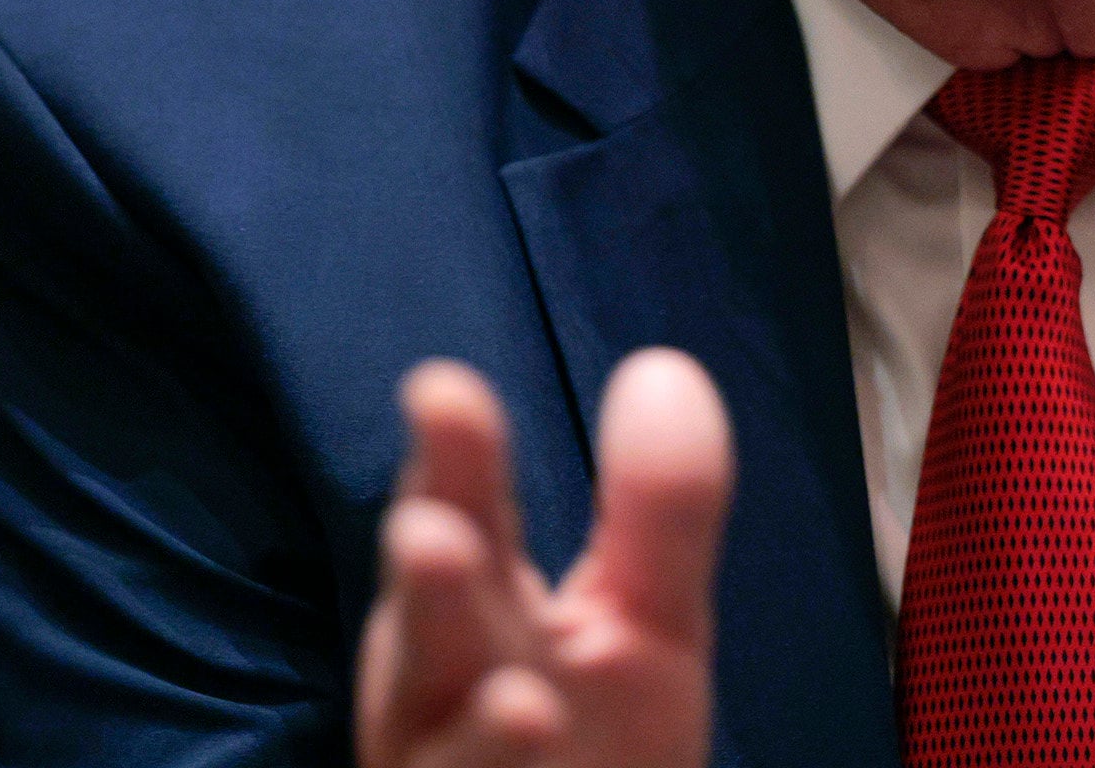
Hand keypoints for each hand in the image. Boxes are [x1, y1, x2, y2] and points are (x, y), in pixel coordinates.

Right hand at [357, 349, 732, 767]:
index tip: (441, 390)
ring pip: (453, 756)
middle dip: (431, 590)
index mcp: (477, 612)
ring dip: (481, 729)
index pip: (462, 520)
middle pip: (433, 638)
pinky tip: (537, 733)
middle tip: (430, 532)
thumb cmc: (595, 740)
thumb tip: (664, 366)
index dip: (450, 462)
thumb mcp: (647, 624)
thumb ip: (657, 507)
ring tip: (525, 699)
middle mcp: (445, 694)